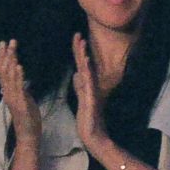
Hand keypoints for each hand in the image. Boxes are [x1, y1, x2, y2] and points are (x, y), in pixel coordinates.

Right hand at [0, 39, 41, 142]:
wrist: (28, 136)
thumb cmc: (28, 119)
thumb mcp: (25, 100)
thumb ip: (21, 89)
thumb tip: (21, 78)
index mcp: (8, 92)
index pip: (1, 71)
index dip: (2, 57)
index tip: (4, 44)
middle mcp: (8, 94)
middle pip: (3, 71)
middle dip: (6, 55)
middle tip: (9, 41)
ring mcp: (13, 99)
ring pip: (8, 77)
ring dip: (11, 62)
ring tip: (13, 50)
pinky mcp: (20, 104)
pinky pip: (18, 88)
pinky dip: (18, 77)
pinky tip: (19, 67)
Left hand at [71, 33, 109, 150]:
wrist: (93, 135)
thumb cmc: (87, 118)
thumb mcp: (81, 99)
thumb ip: (80, 87)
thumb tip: (76, 74)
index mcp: (86, 84)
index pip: (81, 64)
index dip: (78, 51)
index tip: (75, 36)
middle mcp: (90, 85)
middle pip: (84, 64)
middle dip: (80, 49)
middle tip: (77, 33)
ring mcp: (92, 92)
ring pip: (87, 71)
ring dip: (84, 57)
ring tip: (82, 43)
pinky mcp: (92, 100)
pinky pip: (89, 85)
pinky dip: (87, 74)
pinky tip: (86, 65)